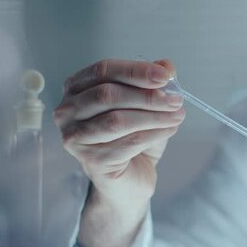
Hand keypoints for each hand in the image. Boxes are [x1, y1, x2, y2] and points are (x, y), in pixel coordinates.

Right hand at [54, 59, 184, 246]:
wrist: (130, 180)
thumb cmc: (133, 138)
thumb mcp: (146, 106)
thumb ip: (153, 84)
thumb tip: (167, 66)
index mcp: (76, 89)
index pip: (103, 70)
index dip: (135, 71)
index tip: (165, 76)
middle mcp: (68, 112)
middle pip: (107, 94)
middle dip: (147, 96)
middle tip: (176, 100)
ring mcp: (75, 138)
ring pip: (118, 120)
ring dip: (154, 116)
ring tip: (178, 115)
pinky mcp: (91, 161)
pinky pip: (128, 143)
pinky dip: (154, 133)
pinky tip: (171, 129)